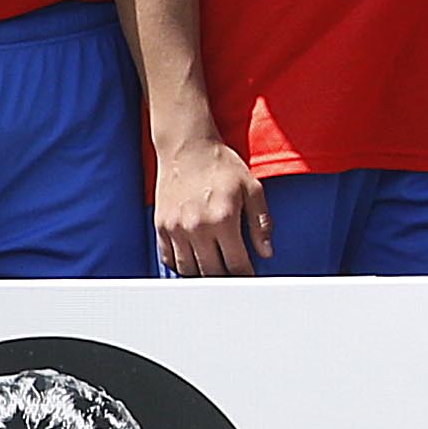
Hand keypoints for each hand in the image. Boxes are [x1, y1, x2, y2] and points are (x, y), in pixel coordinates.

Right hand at [154, 137, 271, 276]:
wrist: (187, 148)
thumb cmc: (222, 166)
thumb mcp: (252, 188)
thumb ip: (261, 222)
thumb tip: (267, 251)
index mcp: (223, 219)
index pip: (236, 263)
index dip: (247, 276)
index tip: (251, 279)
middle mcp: (197, 227)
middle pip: (212, 272)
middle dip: (227, 280)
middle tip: (235, 280)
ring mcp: (175, 228)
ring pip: (188, 270)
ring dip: (203, 276)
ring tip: (216, 274)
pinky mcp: (160, 226)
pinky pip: (169, 259)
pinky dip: (181, 266)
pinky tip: (194, 263)